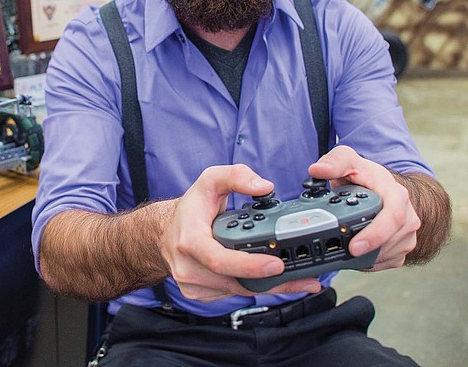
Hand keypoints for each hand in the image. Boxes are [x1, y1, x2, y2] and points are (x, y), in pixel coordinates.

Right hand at [161, 163, 321, 301]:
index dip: (249, 265)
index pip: (220, 259)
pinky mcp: (200, 294)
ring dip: (269, 287)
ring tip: (298, 280)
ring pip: (238, 292)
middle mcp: (189, 267)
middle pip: (236, 281)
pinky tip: (272, 281)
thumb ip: (236, 176)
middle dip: (272, 281)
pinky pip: (232, 295)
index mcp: (190, 241)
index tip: (276, 264)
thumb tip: (264, 187)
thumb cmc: (189, 209)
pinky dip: (254, 288)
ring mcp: (194, 285)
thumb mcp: (209, 181)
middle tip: (304, 277)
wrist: (165, 233)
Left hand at [309, 145, 420, 270]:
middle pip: (391, 241)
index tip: (355, 246)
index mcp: (396, 193)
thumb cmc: (362, 172)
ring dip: (368, 257)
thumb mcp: (346, 159)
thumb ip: (333, 162)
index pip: (393, 217)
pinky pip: (389, 261)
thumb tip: (317, 170)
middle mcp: (407, 215)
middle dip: (367, 251)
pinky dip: (372, 262)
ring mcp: (407, 233)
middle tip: (343, 254)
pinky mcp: (402, 246)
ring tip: (345, 251)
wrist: (375, 184)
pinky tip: (357, 256)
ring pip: (390, 254)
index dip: (375, 234)